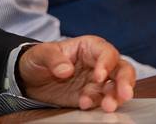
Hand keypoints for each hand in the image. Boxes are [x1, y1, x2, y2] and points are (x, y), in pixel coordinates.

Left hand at [18, 35, 134, 111]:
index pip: (106, 52)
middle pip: (121, 70)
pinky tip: (84, 105)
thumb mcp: (40, 53)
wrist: (29, 79)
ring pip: (115, 88)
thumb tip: (66, 69)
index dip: (106, 64)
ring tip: (107, 107)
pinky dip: (96, 105)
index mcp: (89, 47)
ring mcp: (96, 82)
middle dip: (125, 82)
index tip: (99, 76)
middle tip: (124, 95)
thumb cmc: (38, 59)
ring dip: (115, 98)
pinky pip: (100, 101)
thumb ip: (52, 58)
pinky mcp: (91, 97)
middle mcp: (97, 64)